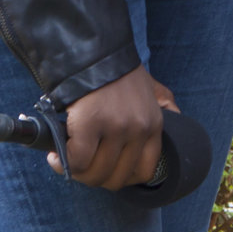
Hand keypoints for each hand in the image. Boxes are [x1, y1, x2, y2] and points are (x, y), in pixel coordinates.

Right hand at [60, 66, 176, 190]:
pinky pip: (77, 161)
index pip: (145, 171)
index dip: (121, 178)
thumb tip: (177, 118)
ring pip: (95, 173)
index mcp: (154, 124)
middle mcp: (139, 129)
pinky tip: (55, 156)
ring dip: (76, 173)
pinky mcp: (90, 126)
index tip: (105, 170)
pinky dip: (62, 164)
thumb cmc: (118, 73)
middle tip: (80, 167)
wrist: (94, 53)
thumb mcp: (152, 88)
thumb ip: (165, 104)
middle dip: (94, 178)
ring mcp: (115, 129)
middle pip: (116, 178)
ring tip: (66, 161)